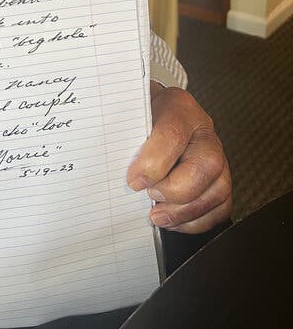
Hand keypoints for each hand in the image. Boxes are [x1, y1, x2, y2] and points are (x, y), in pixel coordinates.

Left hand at [127, 84, 231, 232]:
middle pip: (206, 164)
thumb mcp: (128, 114)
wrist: (154, 113)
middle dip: (174, 190)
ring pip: (217, 189)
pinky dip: (196, 221)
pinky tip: (174, 220)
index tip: (134, 181)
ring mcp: (216, 155)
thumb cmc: (139, 116)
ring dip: (184, 212)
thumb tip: (107, 162)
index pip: (173, 134)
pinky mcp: (220, 179)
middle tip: (150, 197)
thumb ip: (121, 134)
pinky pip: (221, 207)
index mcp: (178, 107)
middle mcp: (202, 130)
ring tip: (158, 215)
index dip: (154, 163)